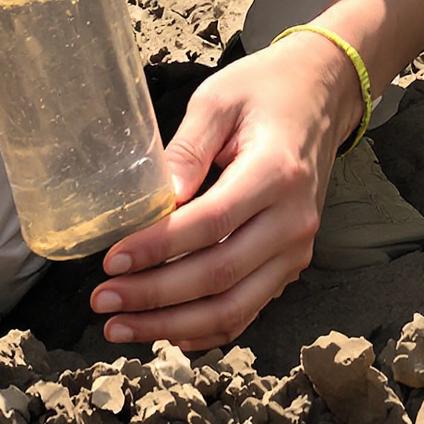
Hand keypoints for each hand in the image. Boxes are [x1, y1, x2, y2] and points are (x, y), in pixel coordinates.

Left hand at [88, 31, 362, 348]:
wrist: (321, 96)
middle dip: (155, 296)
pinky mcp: (291, 263)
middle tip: (102, 299)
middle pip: (220, 276)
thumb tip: (157, 198)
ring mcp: (297, 248)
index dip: (159, 247)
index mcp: (276, 173)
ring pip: (234, 307)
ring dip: (174, 324)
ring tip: (121, 325)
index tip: (112, 261)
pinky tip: (166, 331)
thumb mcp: (219, 99)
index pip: (211, 224)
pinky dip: (206, 330)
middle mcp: (293, 220)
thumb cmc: (265, 91)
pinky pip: (248, 310)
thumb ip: (187, 149)